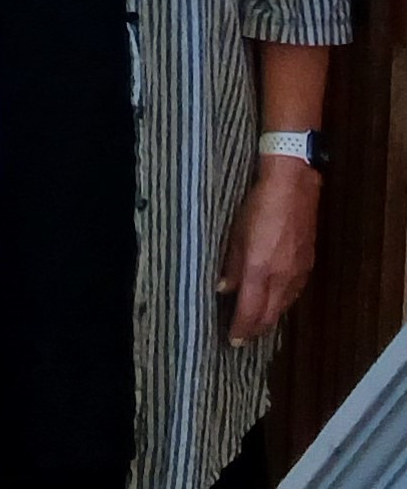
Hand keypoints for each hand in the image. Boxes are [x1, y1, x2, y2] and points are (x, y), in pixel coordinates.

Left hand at [219, 157, 320, 342]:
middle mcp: (281, 278)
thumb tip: (224, 289)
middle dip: (255, 330)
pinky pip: (292, 295)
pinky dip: (281, 305)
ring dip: (268, 320)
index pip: (250, 311)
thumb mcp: (235, 234)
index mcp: (259, 270)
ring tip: (255, 327)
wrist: (293, 190)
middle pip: (269, 316)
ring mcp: (297, 274)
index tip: (232, 341)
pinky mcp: (307, 267)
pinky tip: (273, 305)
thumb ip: (231, 265)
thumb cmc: (258, 207)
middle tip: (241, 340)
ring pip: (283, 308)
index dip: (241, 328)